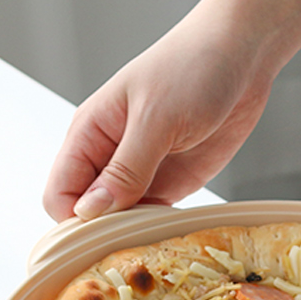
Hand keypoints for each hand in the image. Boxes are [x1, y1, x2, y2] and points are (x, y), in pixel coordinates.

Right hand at [42, 22, 273, 221]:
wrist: (241, 54)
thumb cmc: (192, 68)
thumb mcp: (156, 119)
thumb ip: (125, 169)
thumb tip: (90, 212)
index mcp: (89, 134)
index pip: (60, 194)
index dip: (75, 220)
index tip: (104, 234)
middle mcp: (107, 157)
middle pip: (86, 214)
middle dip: (103, 234)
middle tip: (132, 245)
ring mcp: (138, 173)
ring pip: (118, 221)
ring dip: (132, 236)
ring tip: (154, 243)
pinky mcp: (168, 183)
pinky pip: (149, 219)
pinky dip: (155, 231)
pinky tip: (170, 235)